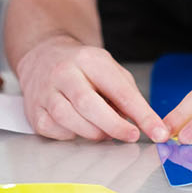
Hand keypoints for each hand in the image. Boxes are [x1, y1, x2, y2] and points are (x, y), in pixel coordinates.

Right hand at [13, 35, 168, 143]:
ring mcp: (45, 92)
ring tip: (104, 132)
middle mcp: (64, 73)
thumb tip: (148, 125)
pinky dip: (71, 135)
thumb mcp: (110, 70)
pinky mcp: (34, 110)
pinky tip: (78, 128)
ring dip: (93, 133)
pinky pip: (54, 131)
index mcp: (89, 59)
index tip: (157, 131)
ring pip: (69, 120)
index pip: (119, 89)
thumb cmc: (82, 68)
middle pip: (88, 104)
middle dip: (114, 125)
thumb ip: (129, 96)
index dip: (141, 113)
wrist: (43, 56)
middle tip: (131, 136)